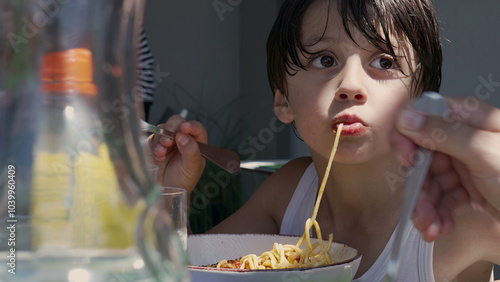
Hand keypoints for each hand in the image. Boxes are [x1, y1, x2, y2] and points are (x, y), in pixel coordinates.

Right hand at [148, 115, 205, 193]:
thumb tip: (184, 136)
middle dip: (172, 128)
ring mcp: (167, 140)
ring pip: (163, 128)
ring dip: (161, 138)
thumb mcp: (191, 168)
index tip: (185, 128)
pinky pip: (152, 137)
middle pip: (178, 122)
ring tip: (161, 153)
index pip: (197, 128)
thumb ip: (190, 151)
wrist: (166, 191)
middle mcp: (182, 138)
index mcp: (196, 142)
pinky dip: (154, 145)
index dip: (192, 126)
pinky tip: (158, 156)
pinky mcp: (154, 144)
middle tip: (169, 141)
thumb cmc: (183, 180)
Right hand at [393, 97, 499, 240]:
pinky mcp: (469, 189)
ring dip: (425, 206)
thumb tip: (407, 119)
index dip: (409, 137)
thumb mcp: (484, 153)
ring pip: (430, 181)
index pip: (425, 116)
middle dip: (418, 185)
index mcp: (471, 120)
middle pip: (423, 155)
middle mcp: (465, 140)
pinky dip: (437, 214)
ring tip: (430, 227)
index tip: (406, 159)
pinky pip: (441, 199)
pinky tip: (440, 227)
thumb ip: (443, 133)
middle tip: (418, 208)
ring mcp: (466, 165)